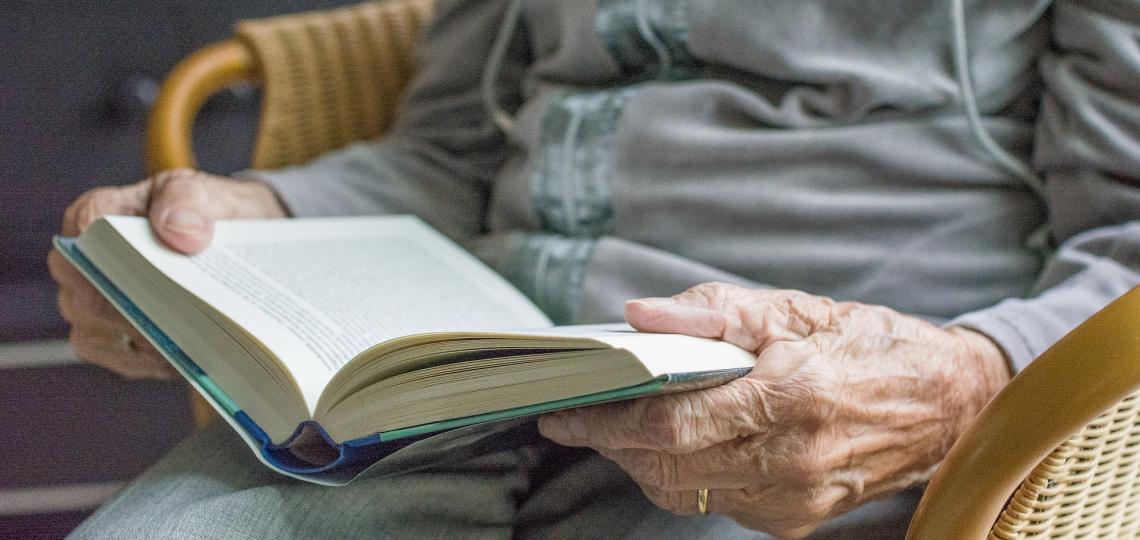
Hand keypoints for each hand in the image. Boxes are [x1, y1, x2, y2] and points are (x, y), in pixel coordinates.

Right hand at [46, 169, 286, 378]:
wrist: (235, 239)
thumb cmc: (209, 212)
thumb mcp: (208, 193)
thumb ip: (190, 201)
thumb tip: (179, 232)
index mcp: (102, 213)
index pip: (85, 230)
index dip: (110, 253)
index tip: (149, 270)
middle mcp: (86, 260)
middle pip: (84, 292)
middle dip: (126, 307)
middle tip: (173, 317)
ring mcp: (95, 301)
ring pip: (92, 330)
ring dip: (136, 340)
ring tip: (182, 343)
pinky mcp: (114, 334)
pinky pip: (114, 357)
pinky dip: (146, 361)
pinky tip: (181, 359)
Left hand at [539, 283, 1009, 537]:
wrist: (952, 405)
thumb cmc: (872, 346)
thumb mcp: (799, 308)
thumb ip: (715, 311)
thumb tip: (640, 315)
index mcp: (791, 396)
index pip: (670, 422)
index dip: (606, 421)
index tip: (562, 411)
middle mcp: (791, 459)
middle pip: (666, 464)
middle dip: (611, 442)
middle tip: (579, 415)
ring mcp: (795, 499)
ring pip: (684, 490)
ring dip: (640, 460)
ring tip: (619, 425)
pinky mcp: (796, 520)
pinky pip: (716, 502)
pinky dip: (684, 473)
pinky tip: (678, 443)